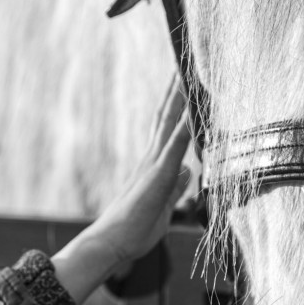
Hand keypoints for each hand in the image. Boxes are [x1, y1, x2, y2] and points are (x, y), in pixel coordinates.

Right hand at [52, 81, 191, 303]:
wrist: (111, 244)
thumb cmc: (135, 228)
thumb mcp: (164, 202)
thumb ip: (176, 185)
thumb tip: (188, 171)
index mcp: (156, 163)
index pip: (170, 125)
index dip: (179, 102)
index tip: (186, 78)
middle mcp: (154, 157)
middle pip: (168, 114)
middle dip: (178, 87)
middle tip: (184, 59)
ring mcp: (154, 165)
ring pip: (169, 123)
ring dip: (181, 98)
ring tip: (189, 72)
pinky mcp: (157, 178)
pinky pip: (173, 149)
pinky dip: (182, 129)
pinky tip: (191, 113)